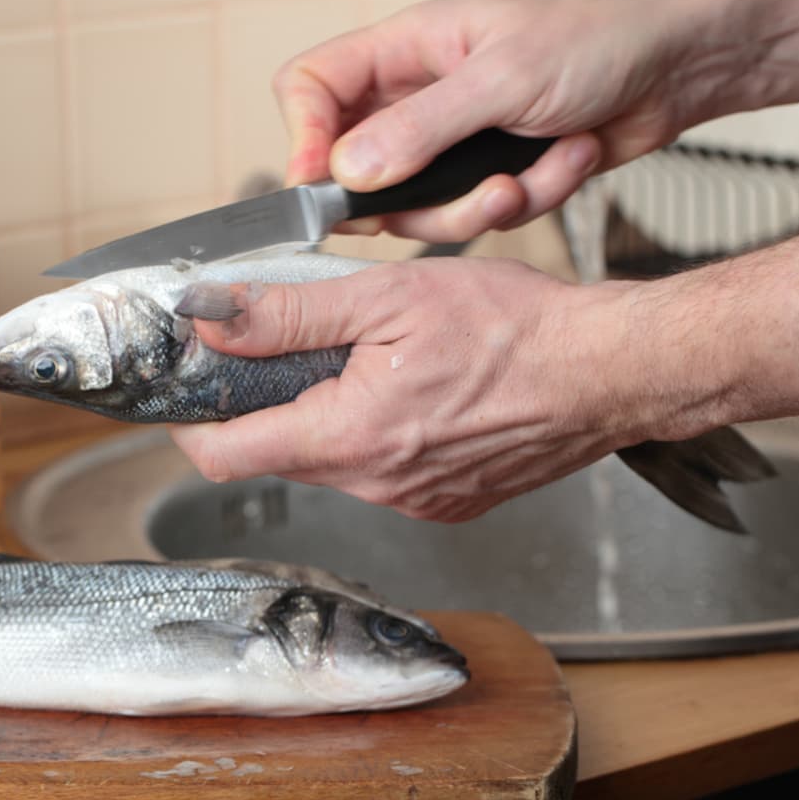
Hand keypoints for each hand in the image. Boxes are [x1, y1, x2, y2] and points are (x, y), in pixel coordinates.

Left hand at [169, 258, 644, 521]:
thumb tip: (211, 318)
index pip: (225, 455)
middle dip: (265, 403)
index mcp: (348, 438)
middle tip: (284, 345)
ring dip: (325, 413)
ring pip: (332, 460)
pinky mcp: (448, 500)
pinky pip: (383, 471)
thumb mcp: (387, 298)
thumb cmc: (515, 330)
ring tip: (364, 357)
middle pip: (279, 453)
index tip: (189, 387)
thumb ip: (288, 312)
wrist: (609, 372)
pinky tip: (410, 388)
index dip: (189, 422)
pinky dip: (375, 432)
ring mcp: (415, 500)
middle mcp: (376, 485)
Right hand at [273, 0, 741, 239]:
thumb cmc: (599, 39)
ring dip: (475, 207)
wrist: (679, 65)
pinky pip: (476, 215)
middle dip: (404, 196)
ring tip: (525, 176)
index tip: (320, 184)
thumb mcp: (503, 79)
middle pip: (355, 165)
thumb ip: (421, 129)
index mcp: (406, 49)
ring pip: (416, 207)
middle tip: (451, 193)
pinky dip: (525, 200)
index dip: (301, 135)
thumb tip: (345, 171)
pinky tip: (567, 160)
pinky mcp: (491, 175)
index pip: (312, 86)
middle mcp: (419, 97)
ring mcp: (454, 141)